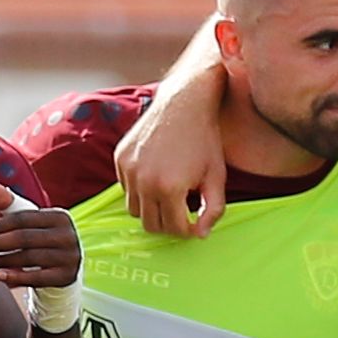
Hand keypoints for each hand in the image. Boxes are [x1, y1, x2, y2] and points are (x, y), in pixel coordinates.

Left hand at [0, 177, 79, 286]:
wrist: (64, 269)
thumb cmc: (39, 240)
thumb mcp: (27, 222)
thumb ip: (9, 204)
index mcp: (59, 216)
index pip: (22, 218)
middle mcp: (68, 235)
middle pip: (24, 237)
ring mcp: (69, 257)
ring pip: (29, 257)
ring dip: (3, 260)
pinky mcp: (66, 277)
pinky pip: (37, 278)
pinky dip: (16, 277)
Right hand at [113, 82, 227, 236]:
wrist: (184, 102)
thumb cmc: (205, 140)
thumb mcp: (217, 177)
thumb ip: (212, 210)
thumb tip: (200, 235)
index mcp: (169, 188)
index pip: (173, 228)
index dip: (187, 231)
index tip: (194, 224)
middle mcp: (144, 181)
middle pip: (150, 224)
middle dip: (168, 224)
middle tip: (182, 214)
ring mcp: (128, 169)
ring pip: (134, 209)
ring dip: (151, 208)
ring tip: (170, 194)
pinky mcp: (120, 158)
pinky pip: (126, 188)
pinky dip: (140, 190)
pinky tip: (158, 174)